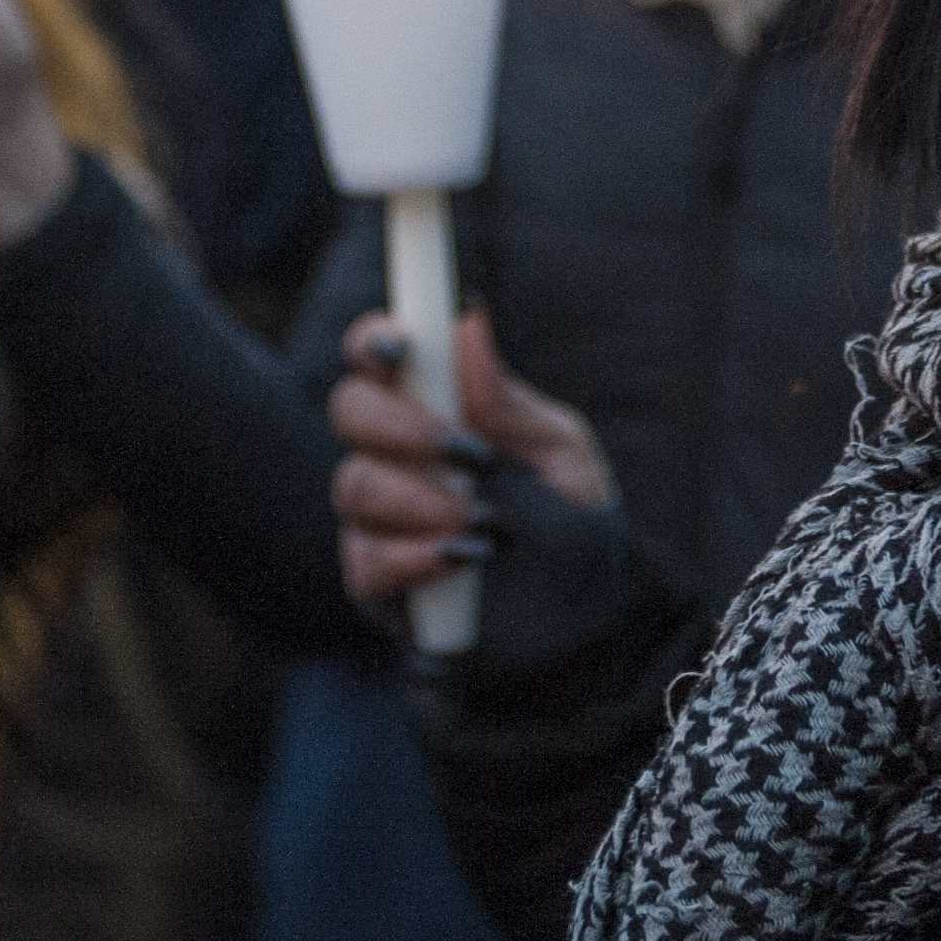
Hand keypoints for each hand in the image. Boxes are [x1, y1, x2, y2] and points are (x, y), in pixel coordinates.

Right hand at [327, 308, 614, 610]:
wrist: (591, 621)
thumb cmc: (576, 524)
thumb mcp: (560, 453)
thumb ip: (507, 398)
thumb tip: (468, 318)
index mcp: (438, 407)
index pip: (378, 354)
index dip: (376, 339)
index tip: (405, 347)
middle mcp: (397, 454)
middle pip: (349, 409)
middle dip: (402, 426)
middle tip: (469, 454)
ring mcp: (380, 519)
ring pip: (355, 485)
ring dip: (423, 499)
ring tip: (487, 522)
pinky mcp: (376, 583)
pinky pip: (364, 557)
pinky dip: (415, 554)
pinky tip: (464, 559)